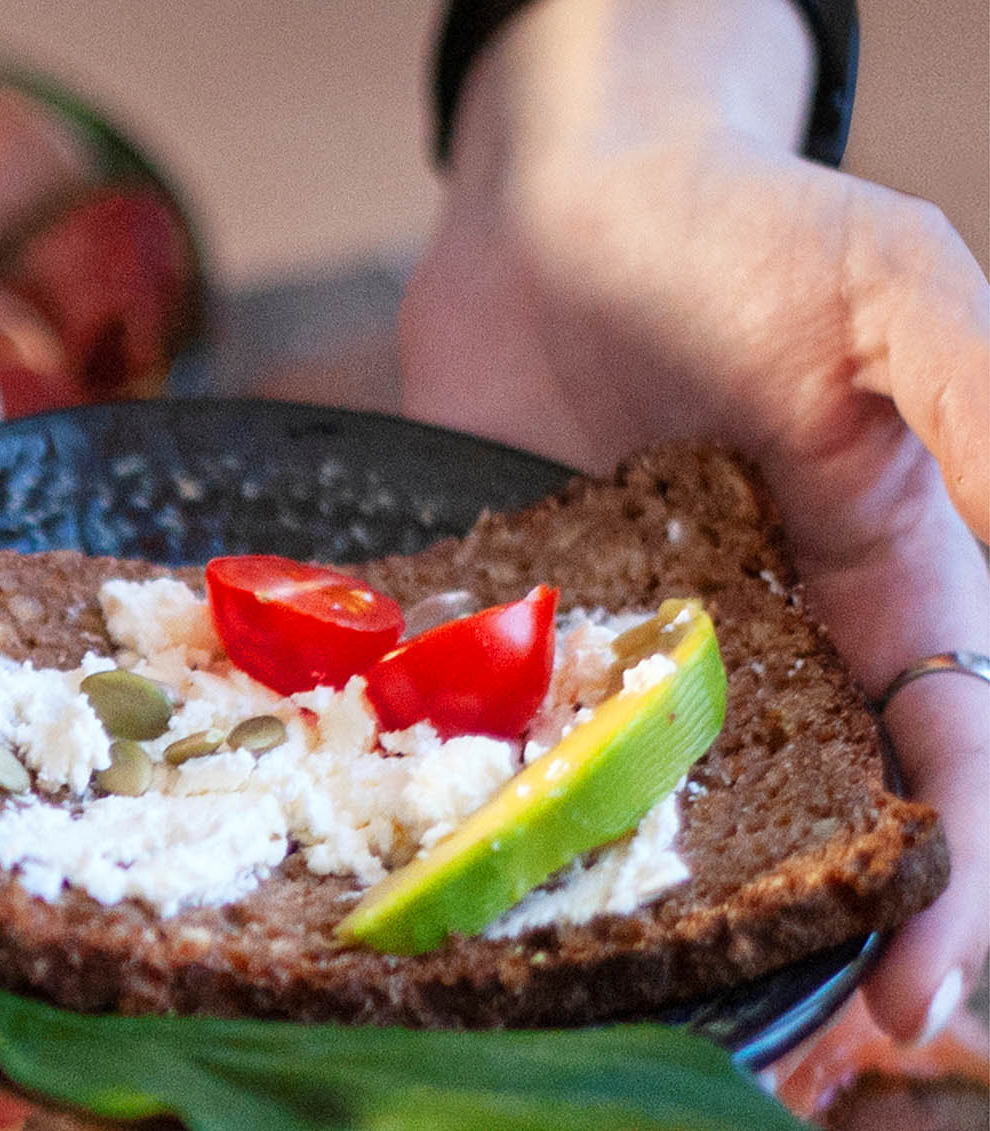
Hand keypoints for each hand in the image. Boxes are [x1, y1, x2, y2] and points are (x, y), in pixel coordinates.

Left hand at [400, 0, 988, 1045]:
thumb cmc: (742, 226)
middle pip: (818, 823)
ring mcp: (646, 642)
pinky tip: (492, 891)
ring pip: (676, 809)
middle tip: (770, 1062)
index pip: (951, 769)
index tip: (911, 1001)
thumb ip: (986, 419)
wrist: (561, 201)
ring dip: (674, 918)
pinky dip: (528, 820)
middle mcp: (776, 638)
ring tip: (641, 1026)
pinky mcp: (530, 626)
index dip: (952, 894)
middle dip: (811, 945)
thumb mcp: (897, 299)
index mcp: (896, 585)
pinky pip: (531, 743)